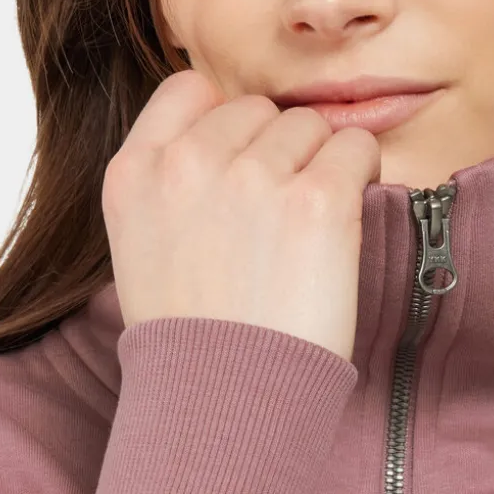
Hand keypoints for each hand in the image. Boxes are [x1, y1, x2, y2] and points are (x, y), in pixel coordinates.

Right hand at [101, 68, 381, 363]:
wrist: (226, 404)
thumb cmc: (193, 343)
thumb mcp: (142, 250)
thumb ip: (171, 187)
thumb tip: (231, 147)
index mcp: (134, 173)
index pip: (189, 89)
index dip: (226, 123)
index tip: (241, 168)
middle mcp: (188, 164)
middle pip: (258, 109)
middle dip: (276, 152)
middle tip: (277, 222)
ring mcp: (253, 178)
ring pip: (309, 126)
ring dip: (319, 167)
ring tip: (303, 235)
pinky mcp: (316, 201)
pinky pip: (356, 148)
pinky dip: (360, 177)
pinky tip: (340, 225)